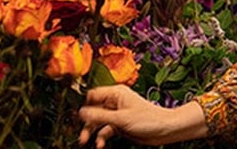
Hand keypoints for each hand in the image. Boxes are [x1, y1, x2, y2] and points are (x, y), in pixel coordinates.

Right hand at [78, 85, 207, 147]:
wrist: (164, 130)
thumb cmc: (148, 119)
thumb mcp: (120, 118)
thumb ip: (99, 116)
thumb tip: (80, 112)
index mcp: (116, 93)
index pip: (92, 95)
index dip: (81, 104)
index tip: (71, 115)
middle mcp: (115, 102)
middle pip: (92, 110)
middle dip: (85, 122)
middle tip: (79, 132)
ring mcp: (117, 114)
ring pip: (97, 122)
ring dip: (91, 131)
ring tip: (86, 140)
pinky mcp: (120, 125)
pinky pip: (104, 130)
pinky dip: (101, 137)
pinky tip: (100, 144)